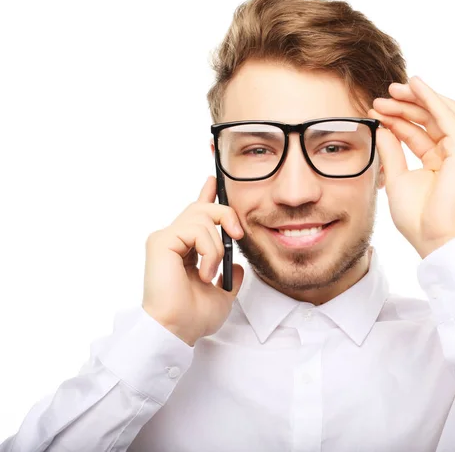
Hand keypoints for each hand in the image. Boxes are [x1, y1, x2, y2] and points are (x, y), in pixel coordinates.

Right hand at [142, 176, 244, 345]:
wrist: (176, 330)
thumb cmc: (192, 317)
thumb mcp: (222, 294)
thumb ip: (230, 276)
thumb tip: (238, 265)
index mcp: (185, 248)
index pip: (197, 215)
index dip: (206, 195)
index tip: (213, 180)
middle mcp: (173, 239)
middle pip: (203, 208)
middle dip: (226, 214)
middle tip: (237, 235)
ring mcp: (165, 238)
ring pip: (203, 216)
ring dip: (217, 246)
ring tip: (211, 272)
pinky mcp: (161, 241)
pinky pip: (196, 230)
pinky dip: (209, 251)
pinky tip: (203, 272)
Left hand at [367, 76, 454, 258]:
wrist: (434, 239)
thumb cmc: (417, 217)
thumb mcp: (397, 178)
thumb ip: (391, 151)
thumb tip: (382, 127)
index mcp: (437, 161)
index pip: (417, 131)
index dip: (396, 118)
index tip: (373, 110)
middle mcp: (452, 152)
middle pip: (428, 118)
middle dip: (404, 104)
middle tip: (381, 96)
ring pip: (438, 112)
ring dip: (416, 97)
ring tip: (392, 89)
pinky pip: (446, 116)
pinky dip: (430, 98)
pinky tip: (415, 86)